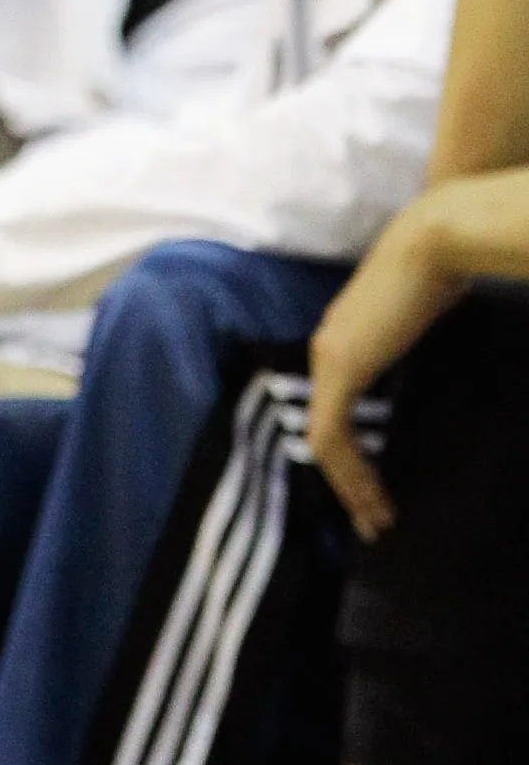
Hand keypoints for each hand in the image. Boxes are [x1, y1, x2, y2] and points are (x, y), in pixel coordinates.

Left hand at [307, 206, 457, 542]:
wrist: (433, 241)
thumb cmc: (439, 270)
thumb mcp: (422, 316)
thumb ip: (411, 339)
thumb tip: (427, 351)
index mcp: (344, 339)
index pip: (335, 409)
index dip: (352, 454)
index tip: (376, 489)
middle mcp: (327, 350)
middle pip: (325, 429)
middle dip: (347, 481)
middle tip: (372, 522)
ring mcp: (329, 358)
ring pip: (324, 440)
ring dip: (349, 485)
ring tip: (377, 521)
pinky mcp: (342, 368)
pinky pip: (332, 434)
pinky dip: (350, 471)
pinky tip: (373, 497)